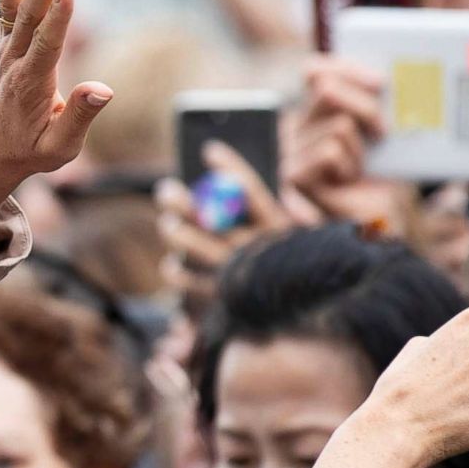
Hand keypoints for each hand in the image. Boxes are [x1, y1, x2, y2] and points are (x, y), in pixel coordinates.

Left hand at [0, 0, 111, 252]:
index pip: (46, 46)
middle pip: (28, 19)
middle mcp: (15, 62)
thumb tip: (103, 89)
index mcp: (31, 86)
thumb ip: (80, 116)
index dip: (58, 17)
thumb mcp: (60, 147)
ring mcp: (7, 50)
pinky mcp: (7, 42)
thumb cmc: (33, 150)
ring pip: (9, 7)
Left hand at [158, 140, 296, 298]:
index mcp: (278, 228)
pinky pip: (190, 282)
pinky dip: (177, 272)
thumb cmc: (290, 265)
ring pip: (197, 246)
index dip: (231, 166)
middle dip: (185, 201)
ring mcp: (239, 274)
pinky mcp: (223, 298)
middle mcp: (257, 249)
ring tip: (167, 223)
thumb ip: (265, 209)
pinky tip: (172, 265)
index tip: (209, 149)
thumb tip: (230, 181)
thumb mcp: (288, 234)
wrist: (303, 318)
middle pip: (215, 217)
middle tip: (165, 190)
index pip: (251, 190)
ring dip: (175, 232)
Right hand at [283, 56, 415, 234]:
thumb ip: (371, 99)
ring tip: (358, 167)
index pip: (315, 70)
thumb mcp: (379, 125)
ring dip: (360, 148)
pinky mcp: (294, 175)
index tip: (380, 83)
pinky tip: (347, 180)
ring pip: (337, 124)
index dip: (346, 70)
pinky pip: (330, 151)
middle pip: (327, 88)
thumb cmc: (380, 173)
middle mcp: (296, 126)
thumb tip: (379, 78)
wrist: (377, 218)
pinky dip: (349, 166)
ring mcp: (291, 150)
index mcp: (315, 109)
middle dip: (366, 108)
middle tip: (382, 133)